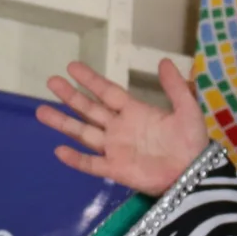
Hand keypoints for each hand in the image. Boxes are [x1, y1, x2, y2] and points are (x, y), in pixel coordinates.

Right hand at [37, 58, 210, 195]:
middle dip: (71, 96)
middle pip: (90, 110)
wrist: (195, 174)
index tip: (72, 66)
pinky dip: (76, 159)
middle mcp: (120, 128)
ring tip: (41, 111)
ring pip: (84, 133)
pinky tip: (58, 150)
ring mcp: (116, 149)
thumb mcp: (187, 109)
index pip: (107, 92)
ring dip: (63, 123)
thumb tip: (164, 60)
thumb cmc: (192, 142)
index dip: (91, 80)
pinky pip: (91, 164)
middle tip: (50, 81)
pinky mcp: (116, 170)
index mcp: (135, 112)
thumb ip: (175, 87)